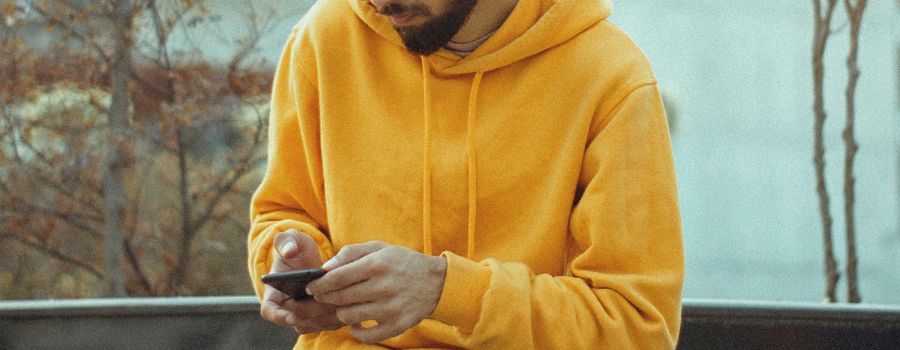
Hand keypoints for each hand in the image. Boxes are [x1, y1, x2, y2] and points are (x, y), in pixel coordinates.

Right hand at [259, 229, 342, 333]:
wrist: (314, 258)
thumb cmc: (298, 250)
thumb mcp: (292, 240)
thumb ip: (287, 241)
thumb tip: (289, 250)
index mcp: (273, 293)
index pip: (269, 311)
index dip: (278, 316)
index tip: (290, 315)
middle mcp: (286, 309)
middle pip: (296, 319)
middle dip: (311, 311)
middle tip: (325, 297)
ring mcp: (304, 316)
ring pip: (314, 324)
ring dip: (326, 315)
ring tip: (338, 299)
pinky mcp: (322, 319)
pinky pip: (329, 324)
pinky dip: (337, 316)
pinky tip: (347, 303)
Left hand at [306, 241, 446, 343]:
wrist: (436, 282)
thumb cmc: (401, 262)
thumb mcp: (379, 248)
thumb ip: (350, 253)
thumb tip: (324, 269)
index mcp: (377, 264)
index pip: (337, 277)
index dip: (319, 284)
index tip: (311, 286)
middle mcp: (383, 286)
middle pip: (340, 298)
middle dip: (325, 297)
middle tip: (323, 296)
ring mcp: (390, 308)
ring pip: (348, 316)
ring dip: (341, 312)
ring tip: (345, 305)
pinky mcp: (397, 325)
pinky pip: (365, 335)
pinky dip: (356, 330)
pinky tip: (357, 321)